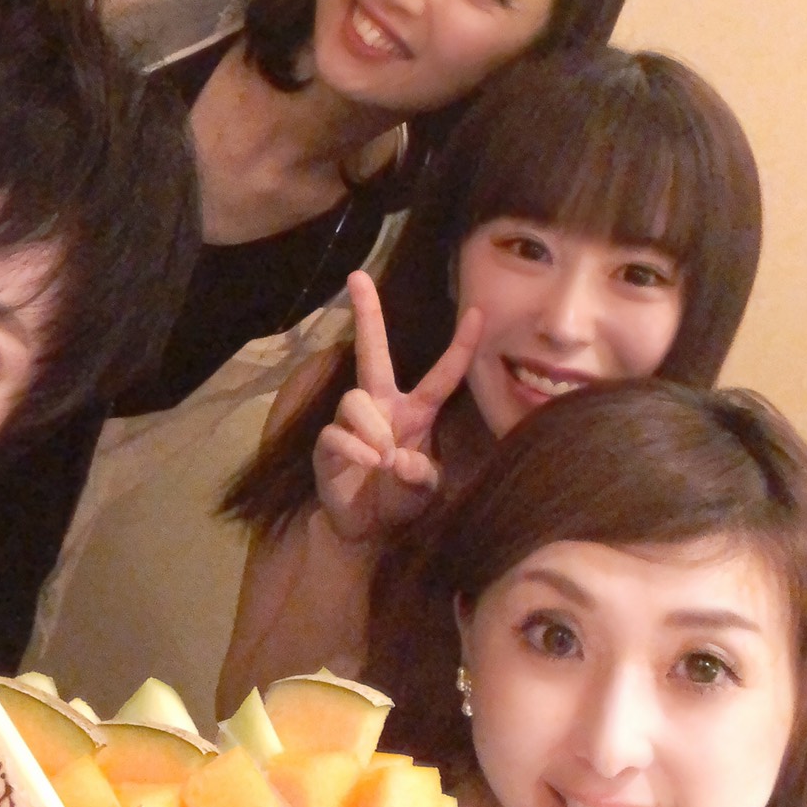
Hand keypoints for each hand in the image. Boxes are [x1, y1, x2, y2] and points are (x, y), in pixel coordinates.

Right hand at [313, 270, 481, 543]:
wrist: (365, 530)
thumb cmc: (401, 501)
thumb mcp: (425, 492)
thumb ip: (421, 477)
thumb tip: (398, 458)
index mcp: (416, 411)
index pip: (443, 374)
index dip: (461, 346)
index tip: (478, 312)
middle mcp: (382, 406)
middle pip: (372, 352)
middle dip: (367, 313)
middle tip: (358, 276)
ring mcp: (352, 423)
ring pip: (355, 398)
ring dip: (372, 427)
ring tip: (383, 458)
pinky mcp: (328, 444)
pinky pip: (337, 432)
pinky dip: (355, 448)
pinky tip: (368, 463)